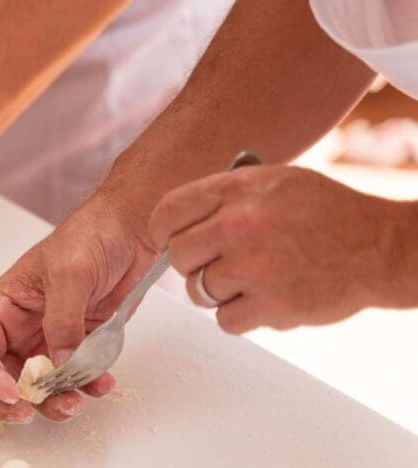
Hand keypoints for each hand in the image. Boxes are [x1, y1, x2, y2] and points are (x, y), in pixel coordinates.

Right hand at [0, 189, 157, 421]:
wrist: (132, 227)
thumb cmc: (90, 234)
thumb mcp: (69, 272)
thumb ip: (62, 320)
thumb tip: (58, 364)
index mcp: (5, 305)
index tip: (12, 395)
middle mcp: (22, 326)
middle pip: (4, 376)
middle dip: (16, 400)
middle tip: (31, 414)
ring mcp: (52, 337)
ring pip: (41, 385)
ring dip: (54, 400)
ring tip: (77, 403)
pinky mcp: (81, 343)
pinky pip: (77, 377)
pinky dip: (87, 387)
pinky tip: (103, 383)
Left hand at [148, 165, 417, 333]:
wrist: (380, 246)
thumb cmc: (327, 213)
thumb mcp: (273, 182)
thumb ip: (225, 198)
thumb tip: (177, 222)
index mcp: (237, 190)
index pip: (167, 213)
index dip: (162, 233)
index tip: (168, 242)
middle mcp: (239, 225)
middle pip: (177, 257)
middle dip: (193, 265)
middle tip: (220, 265)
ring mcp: (253, 266)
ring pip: (198, 292)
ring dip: (220, 293)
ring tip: (254, 280)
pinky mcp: (270, 305)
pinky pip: (225, 321)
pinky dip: (242, 317)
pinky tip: (266, 300)